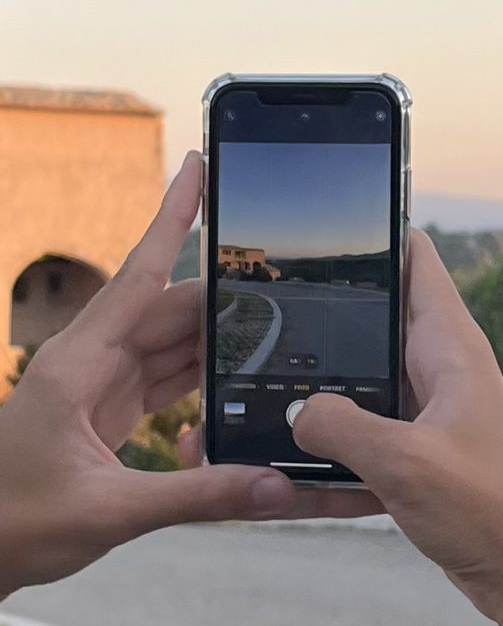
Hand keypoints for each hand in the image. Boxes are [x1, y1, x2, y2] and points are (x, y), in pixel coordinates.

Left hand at [0, 152, 380, 597]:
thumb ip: (201, 494)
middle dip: (226, 296)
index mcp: (77, 364)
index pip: (139, 276)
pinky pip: (167, 376)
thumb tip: (274, 483)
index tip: (196, 170)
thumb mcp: (111, 510)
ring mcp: (99, 386)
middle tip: (284, 287)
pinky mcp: (109, 412)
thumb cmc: (13, 523)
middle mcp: (89, 363)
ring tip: (273, 328)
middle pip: (170, 309)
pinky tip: (236, 376)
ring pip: (172, 342)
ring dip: (219, 338)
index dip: (171, 219)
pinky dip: (204, 375)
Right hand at [290, 229, 502, 625]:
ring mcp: (431, 414)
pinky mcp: (422, 456)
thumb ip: (343, 429)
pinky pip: (364, 439)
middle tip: (256, 316)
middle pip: (372, 322)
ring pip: (361, 387)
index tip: (320, 221)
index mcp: (451, 347)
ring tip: (256, 396)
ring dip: (320, 394)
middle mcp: (442, 371)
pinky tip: (291, 469)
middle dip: (322, 320)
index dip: (373, 232)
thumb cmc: (495, 511)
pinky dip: (333, 450)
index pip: (414, 259)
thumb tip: (298, 411)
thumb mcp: (407, 464)